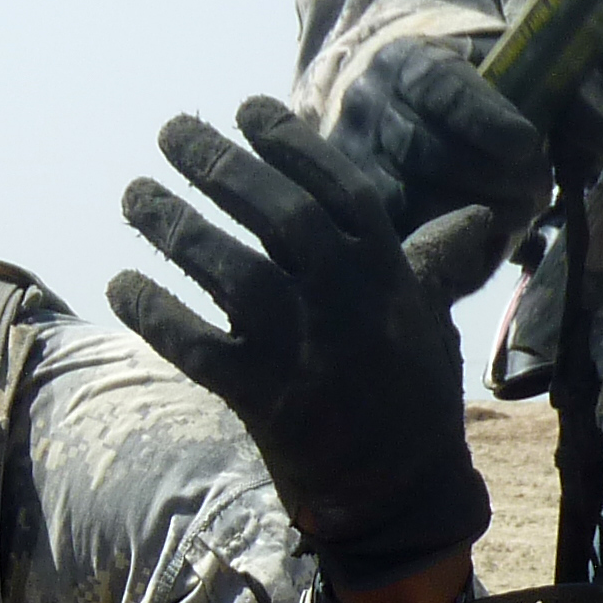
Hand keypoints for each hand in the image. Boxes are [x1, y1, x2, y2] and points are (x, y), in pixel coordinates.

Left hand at [110, 95, 505, 596]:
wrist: (398, 495)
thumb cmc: (410, 396)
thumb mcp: (430, 317)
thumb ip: (434, 257)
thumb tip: (482, 210)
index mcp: (384, 272)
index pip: (336, 186)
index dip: (290, 142)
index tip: (247, 107)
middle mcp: (344, 301)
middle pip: (276, 214)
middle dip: (219, 165)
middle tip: (173, 131)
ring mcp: (301, 349)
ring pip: (228, 271)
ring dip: (174, 226)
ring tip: (135, 194)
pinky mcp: (261, 397)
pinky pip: (194, 345)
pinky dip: (154, 313)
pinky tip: (121, 284)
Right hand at [325, 37, 551, 246]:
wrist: (395, 100)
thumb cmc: (470, 84)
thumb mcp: (511, 67)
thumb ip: (563, 91)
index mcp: (406, 58)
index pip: (441, 87)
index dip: (484, 119)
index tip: (527, 142)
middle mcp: (366, 106)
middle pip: (426, 152)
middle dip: (491, 177)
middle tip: (537, 190)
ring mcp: (351, 162)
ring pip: (411, 201)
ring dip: (472, 216)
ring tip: (516, 216)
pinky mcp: (353, 210)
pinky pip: (399, 238)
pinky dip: (446, 246)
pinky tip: (480, 241)